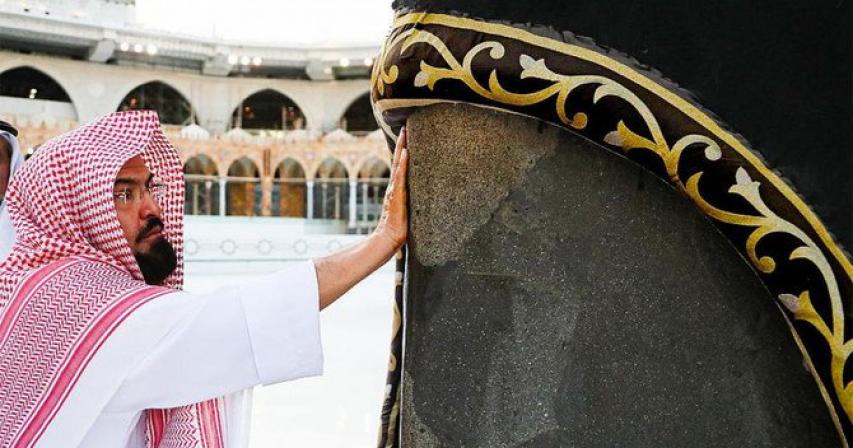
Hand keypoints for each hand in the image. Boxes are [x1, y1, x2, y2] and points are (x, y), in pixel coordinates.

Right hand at [374, 127, 408, 249]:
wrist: (389, 237)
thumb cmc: (399, 228)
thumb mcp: (407, 211)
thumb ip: (410, 204)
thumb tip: (420, 202)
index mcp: (396, 189)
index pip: (400, 167)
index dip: (403, 153)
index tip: (406, 139)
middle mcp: (394, 186)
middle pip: (397, 160)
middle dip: (401, 144)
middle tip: (405, 128)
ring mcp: (395, 189)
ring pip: (398, 164)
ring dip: (402, 148)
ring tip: (405, 133)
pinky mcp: (397, 194)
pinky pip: (401, 175)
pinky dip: (403, 163)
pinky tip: (406, 152)